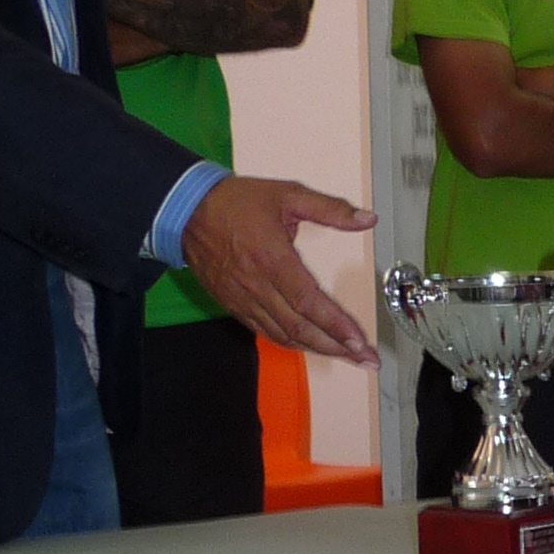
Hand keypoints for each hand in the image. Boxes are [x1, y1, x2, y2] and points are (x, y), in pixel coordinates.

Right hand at [180, 176, 377, 363]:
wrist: (185, 211)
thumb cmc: (236, 202)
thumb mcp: (288, 194)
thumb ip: (330, 208)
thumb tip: (368, 219)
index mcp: (273, 259)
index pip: (309, 302)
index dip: (335, 325)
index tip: (359, 342)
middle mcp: (257, 285)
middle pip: (300, 327)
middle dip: (337, 348)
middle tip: (365, 359)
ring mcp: (243, 299)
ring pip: (284, 335)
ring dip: (318, 350)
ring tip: (347, 357)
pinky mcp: (233, 305)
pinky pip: (266, 332)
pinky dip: (291, 343)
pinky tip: (311, 346)